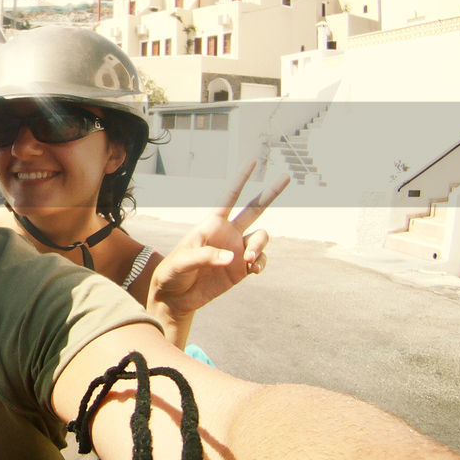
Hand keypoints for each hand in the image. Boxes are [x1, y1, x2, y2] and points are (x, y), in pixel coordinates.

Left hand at [148, 162, 288, 347]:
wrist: (176, 297)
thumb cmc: (173, 273)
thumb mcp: (183, 262)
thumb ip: (206, 256)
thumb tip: (235, 258)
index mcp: (212, 224)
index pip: (229, 197)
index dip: (240, 178)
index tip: (252, 161)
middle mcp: (227, 233)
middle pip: (254, 208)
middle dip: (270, 193)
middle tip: (286, 177)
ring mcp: (237, 250)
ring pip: (261, 237)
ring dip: (260, 246)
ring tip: (250, 260)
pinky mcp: (242, 269)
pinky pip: (261, 260)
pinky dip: (261, 263)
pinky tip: (254, 270)